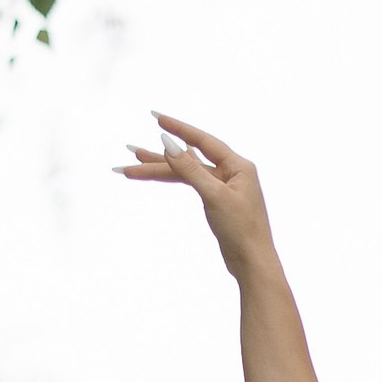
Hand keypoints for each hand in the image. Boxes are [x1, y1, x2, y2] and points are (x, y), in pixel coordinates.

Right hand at [114, 112, 277, 279]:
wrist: (252, 264)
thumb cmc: (241, 230)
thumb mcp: (213, 196)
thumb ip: (190, 169)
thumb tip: (169, 144)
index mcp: (238, 166)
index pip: (202, 141)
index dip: (178, 128)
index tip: (156, 117)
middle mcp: (232, 173)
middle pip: (189, 160)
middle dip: (157, 159)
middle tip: (130, 153)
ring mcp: (224, 188)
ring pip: (187, 174)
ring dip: (161, 170)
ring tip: (132, 166)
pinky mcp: (217, 203)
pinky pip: (192, 184)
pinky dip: (176, 179)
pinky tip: (164, 171)